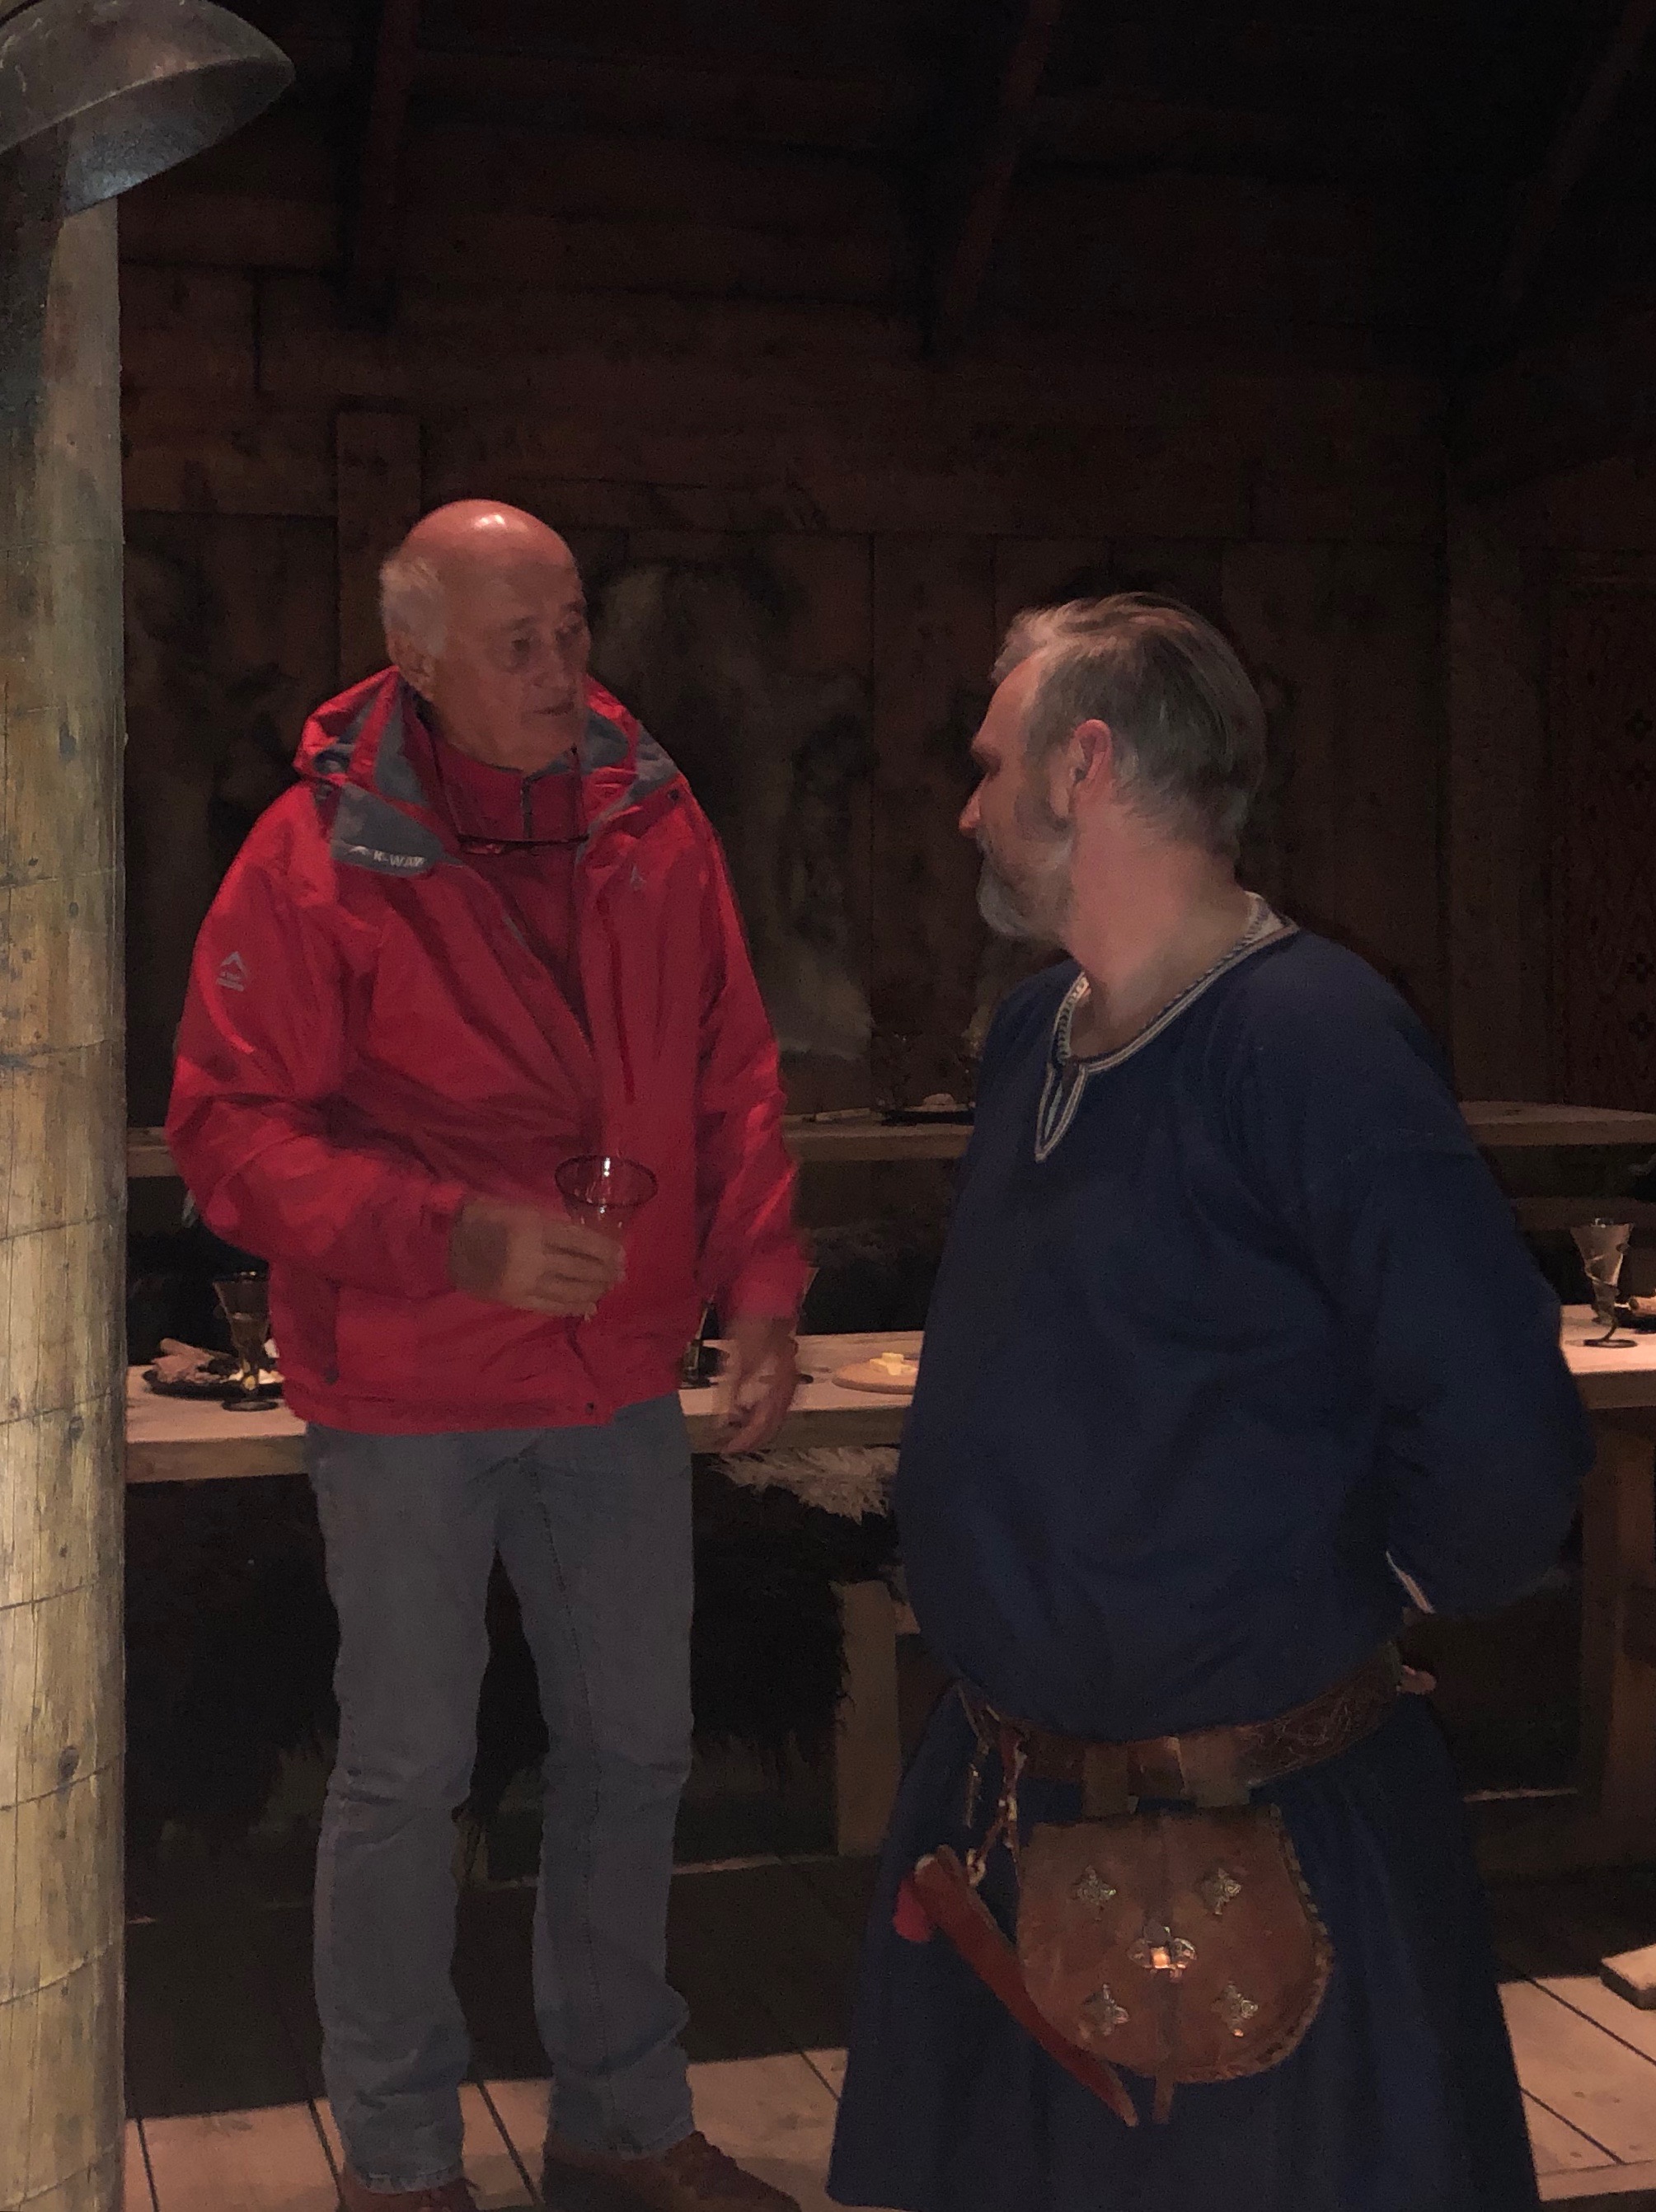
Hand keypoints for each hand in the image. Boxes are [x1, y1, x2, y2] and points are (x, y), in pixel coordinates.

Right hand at [449, 1197, 624, 1317]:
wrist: (446, 1242)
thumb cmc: (487, 1217)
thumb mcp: (523, 1209)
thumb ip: (554, 1223)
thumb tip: (587, 1242)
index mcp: (534, 1226)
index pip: (581, 1240)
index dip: (605, 1249)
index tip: (622, 1254)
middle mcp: (531, 1255)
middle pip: (580, 1267)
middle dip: (605, 1272)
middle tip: (621, 1274)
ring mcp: (523, 1280)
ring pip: (568, 1290)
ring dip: (593, 1291)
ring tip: (607, 1288)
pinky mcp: (513, 1299)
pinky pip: (550, 1306)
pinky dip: (571, 1307)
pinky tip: (587, 1306)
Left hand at [717, 1314, 799, 1452]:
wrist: (770, 1302)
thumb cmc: (751, 1329)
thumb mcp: (735, 1362)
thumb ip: (729, 1394)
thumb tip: (721, 1422)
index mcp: (776, 1388)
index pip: (760, 1426)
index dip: (742, 1441)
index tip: (725, 1448)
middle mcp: (787, 1389)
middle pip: (771, 1426)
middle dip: (751, 1439)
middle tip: (730, 1444)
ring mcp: (789, 1382)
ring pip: (776, 1416)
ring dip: (757, 1427)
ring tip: (736, 1430)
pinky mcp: (787, 1374)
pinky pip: (778, 1404)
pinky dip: (763, 1414)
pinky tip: (747, 1410)